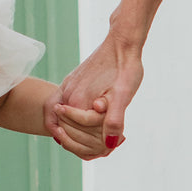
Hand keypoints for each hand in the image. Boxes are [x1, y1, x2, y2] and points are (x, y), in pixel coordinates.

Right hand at [43, 27, 143, 149]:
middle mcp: (66, 96)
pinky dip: (82, 119)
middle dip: (86, 143)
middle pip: (69, 131)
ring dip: (85, 132)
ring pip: (69, 121)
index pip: (77, 136)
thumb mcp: (123, 96)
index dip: (95, 146)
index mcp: (76, 102)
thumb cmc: (125, 68)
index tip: (112, 148)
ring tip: (107, 136)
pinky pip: (72, 109)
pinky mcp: (73, 83)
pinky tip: (99, 119)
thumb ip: (114, 121)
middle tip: (110, 148)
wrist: (122, 42)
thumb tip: (109, 144)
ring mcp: (67, 89)